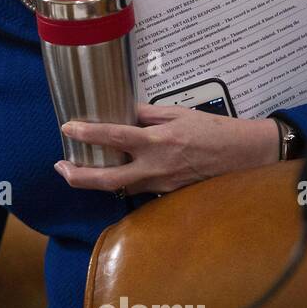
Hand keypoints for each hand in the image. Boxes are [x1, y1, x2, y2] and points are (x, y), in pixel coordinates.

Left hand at [53, 104, 280, 195]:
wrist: (246, 156)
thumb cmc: (214, 130)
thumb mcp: (178, 113)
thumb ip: (147, 114)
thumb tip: (121, 113)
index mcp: (157, 141)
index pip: (113, 137)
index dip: (86, 134)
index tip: (67, 128)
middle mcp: (155, 167)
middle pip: (107, 179)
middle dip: (78, 176)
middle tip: (60, 168)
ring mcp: (161, 185)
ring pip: (119, 188)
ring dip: (96, 180)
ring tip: (78, 169)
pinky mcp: (167, 194)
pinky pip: (138, 190)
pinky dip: (121, 183)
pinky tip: (111, 173)